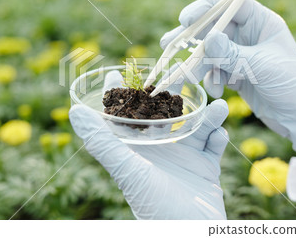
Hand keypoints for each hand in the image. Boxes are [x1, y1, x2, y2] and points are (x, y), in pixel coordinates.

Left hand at [69, 71, 229, 218]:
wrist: (190, 233)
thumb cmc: (153, 205)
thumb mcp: (127, 170)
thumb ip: (102, 142)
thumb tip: (75, 112)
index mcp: (137, 150)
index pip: (124, 118)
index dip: (119, 95)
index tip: (115, 73)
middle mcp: (159, 150)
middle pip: (163, 115)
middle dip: (171, 96)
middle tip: (179, 75)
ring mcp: (183, 158)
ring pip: (195, 126)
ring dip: (207, 116)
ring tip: (218, 106)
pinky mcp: (204, 168)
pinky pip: (212, 145)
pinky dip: (218, 137)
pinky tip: (219, 134)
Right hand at [161, 0, 295, 160]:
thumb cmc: (295, 86)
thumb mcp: (262, 67)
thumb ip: (231, 53)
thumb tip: (206, 38)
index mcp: (262, 22)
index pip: (229, 3)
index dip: (205, 7)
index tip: (185, 19)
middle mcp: (250, 35)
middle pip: (214, 27)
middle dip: (191, 37)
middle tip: (168, 43)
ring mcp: (242, 55)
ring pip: (211, 52)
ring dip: (199, 64)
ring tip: (186, 77)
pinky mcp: (238, 74)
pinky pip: (216, 71)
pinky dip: (212, 80)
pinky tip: (217, 91)